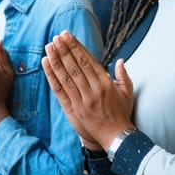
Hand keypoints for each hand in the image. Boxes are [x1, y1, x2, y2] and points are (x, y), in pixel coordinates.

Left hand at [42, 31, 133, 150]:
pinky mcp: (73, 109)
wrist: (116, 137)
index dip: (77, 47)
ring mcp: (82, 99)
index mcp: (106, 83)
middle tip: (57, 36)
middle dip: (65, 49)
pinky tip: (46, 64)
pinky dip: (52, 76)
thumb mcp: (128, 93)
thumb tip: (120, 60)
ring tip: (49, 46)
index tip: (68, 36)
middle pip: (76, 65)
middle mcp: (93, 89)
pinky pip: (60, 90)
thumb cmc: (121, 114)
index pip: (88, 60)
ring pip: (66, 76)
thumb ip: (123, 75)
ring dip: (56, 59)